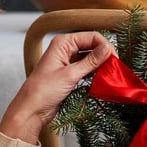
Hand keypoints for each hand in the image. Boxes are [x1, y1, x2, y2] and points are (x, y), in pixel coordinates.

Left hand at [0, 32, 114, 143]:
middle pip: (92, 46)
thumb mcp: (70, 75)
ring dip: (100, 64)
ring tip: (110, 73)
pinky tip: (101, 78)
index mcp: (62, 43)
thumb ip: (90, 61)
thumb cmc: (42, 91)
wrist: (31, 110)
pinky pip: (86, 69)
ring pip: (90, 58)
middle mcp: (65, 49)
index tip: (114, 58)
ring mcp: (67, 62)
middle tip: (115, 67)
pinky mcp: (70, 74)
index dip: (104, 45)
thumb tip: (107, 49)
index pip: (91, 36)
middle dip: (104, 55)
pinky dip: (95, 72)